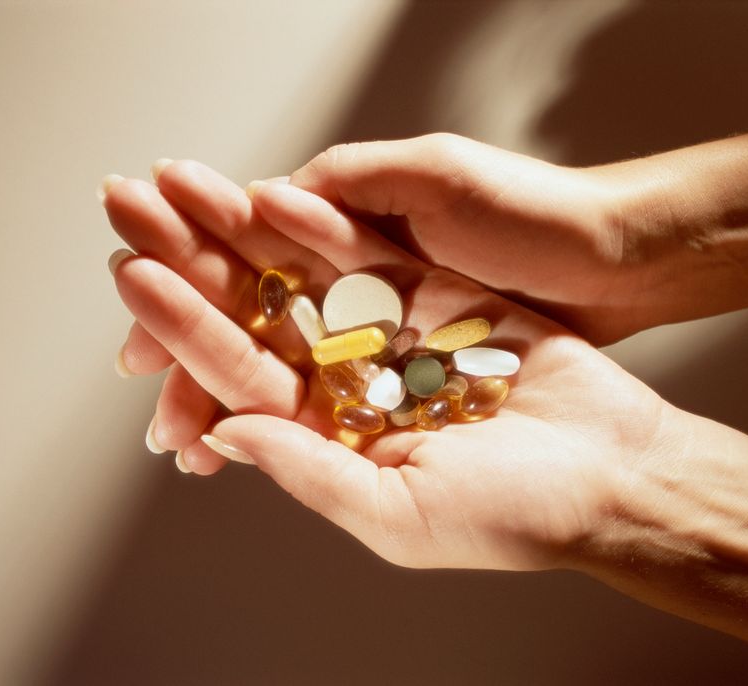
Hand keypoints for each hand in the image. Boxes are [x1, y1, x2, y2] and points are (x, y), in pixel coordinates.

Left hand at [106, 160, 669, 569]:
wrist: (613, 470)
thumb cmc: (516, 515)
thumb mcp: (402, 514)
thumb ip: (313, 472)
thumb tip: (227, 434)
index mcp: (332, 440)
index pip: (241, 378)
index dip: (186, 330)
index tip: (137, 281)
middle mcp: (353, 385)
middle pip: (260, 316)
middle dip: (198, 265)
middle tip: (134, 212)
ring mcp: (394, 337)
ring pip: (307, 277)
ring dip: (249, 231)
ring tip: (191, 186)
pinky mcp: (441, 299)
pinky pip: (377, 258)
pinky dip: (330, 228)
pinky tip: (280, 193)